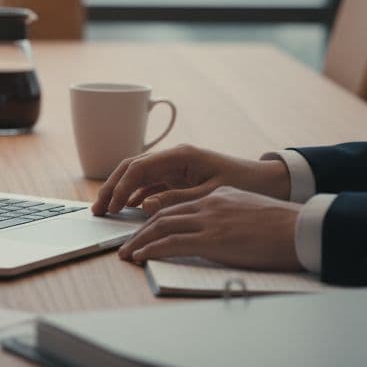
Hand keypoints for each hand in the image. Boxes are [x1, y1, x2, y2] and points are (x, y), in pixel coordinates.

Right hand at [91, 144, 290, 216]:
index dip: (121, 187)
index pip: (138, 168)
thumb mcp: (210, 194)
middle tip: (97, 209)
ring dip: (120, 192)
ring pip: (137, 177)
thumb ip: (176, 199)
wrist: (269, 181)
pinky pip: (150, 185)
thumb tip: (143, 206)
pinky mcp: (178, 177)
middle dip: (112, 187)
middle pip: (131, 168)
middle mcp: (173, 158)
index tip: (111, 207)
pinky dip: (135, 196)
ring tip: (106, 211)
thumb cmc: (243, 184)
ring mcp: (174, 167)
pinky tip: (127, 209)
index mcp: (181, 155)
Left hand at [118, 186, 303, 270]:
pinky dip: (151, 250)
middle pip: (163, 215)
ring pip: (161, 227)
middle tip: (127, 244)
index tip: (144, 230)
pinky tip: (140, 257)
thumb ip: (229, 217)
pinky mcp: (212, 239)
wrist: (302, 230)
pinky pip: (171, 243)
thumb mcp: (251, 213)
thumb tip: (221, 233)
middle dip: (141, 230)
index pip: (178, 206)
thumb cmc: (284, 228)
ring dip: (139, 241)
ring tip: (127, 254)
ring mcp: (209, 221)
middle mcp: (209, 204)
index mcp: (218, 196)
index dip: (156, 218)